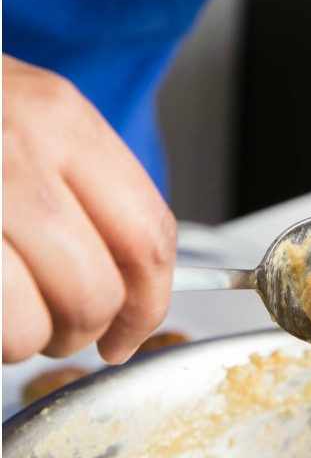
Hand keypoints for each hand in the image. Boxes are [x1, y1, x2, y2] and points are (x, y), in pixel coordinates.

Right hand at [2, 55, 175, 363]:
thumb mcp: (19, 116)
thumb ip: (78, 183)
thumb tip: (134, 279)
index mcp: (57, 117)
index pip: (147, 237)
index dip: (148, 304)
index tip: (130, 331)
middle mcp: (13, 153)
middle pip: (94, 292)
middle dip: (82, 331)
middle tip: (61, 332)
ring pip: (30, 324)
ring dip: (21, 341)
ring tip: (5, 316)